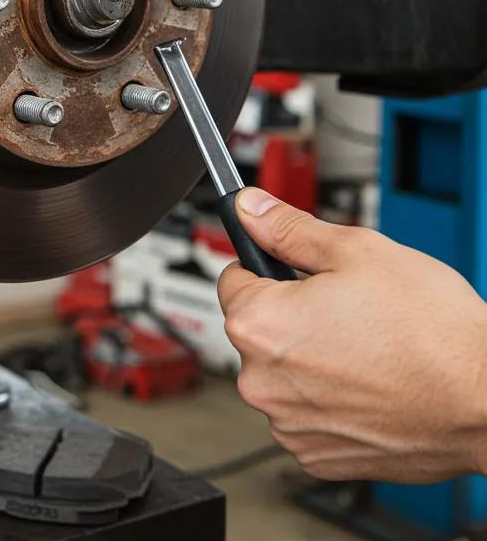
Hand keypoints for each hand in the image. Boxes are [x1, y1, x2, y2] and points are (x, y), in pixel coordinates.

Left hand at [218, 188, 486, 482]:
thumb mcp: (357, 251)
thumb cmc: (431, 332)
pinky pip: (306, 413)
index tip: (293, 271)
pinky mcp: (317, 456)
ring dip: (310, 359)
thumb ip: (289, 229)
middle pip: (256, 328)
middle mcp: (261, 381)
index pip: (232, 278)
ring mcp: (288, 424)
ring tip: (365, 347)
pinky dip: (329, 399)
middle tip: (345, 308)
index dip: (266, 267)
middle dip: (291, 313)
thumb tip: (250, 209)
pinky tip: (369, 384)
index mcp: (258, 325)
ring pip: (282, 373)